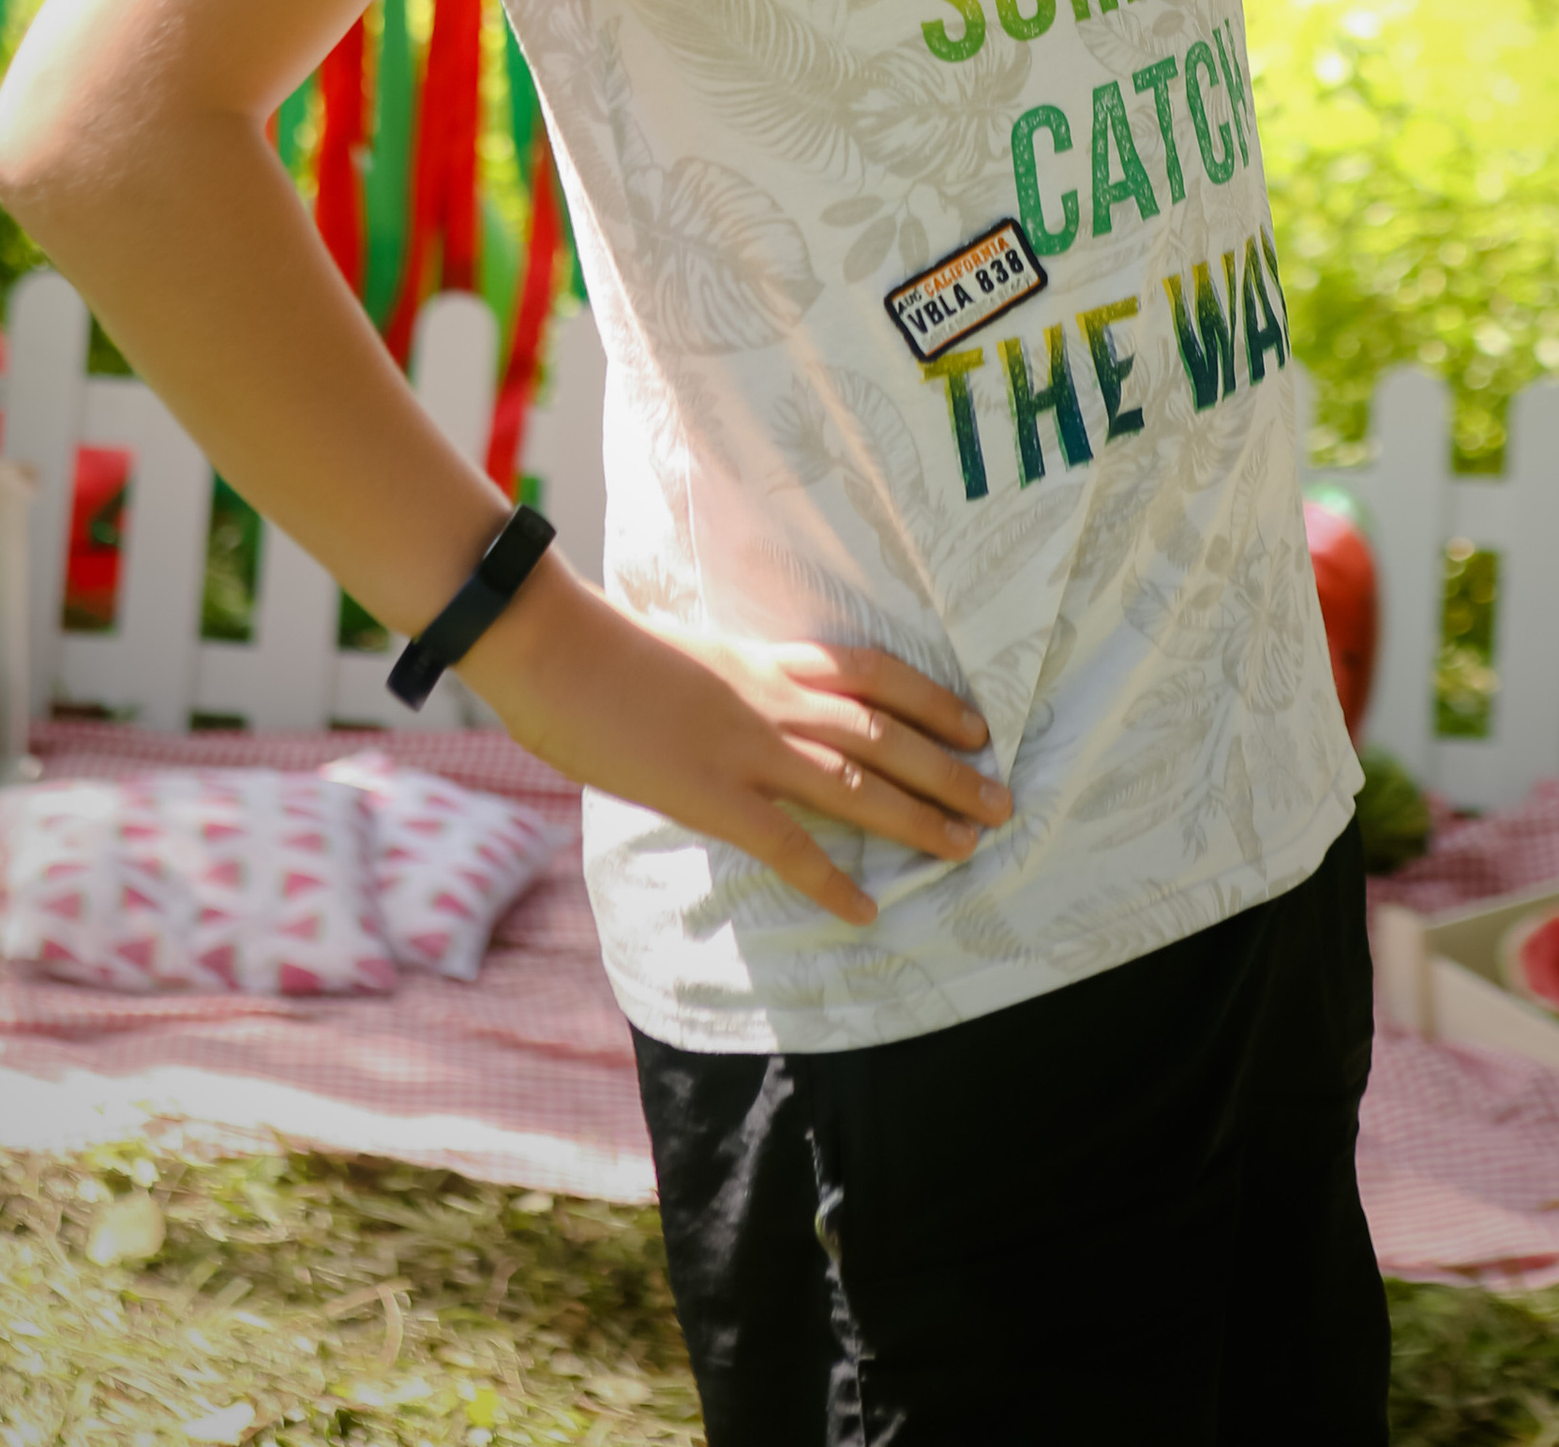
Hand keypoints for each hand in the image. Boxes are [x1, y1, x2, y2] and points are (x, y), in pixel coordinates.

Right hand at [476, 566, 1014, 927]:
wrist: (556, 645)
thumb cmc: (605, 648)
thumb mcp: (687, 654)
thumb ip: (727, 682)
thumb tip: (739, 707)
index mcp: (767, 659)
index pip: (871, 673)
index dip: (931, 699)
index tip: (976, 723)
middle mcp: (774, 698)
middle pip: (884, 734)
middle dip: (949, 768)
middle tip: (1002, 800)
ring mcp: (747, 747)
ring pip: (856, 785)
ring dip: (917, 818)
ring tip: (967, 846)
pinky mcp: (712, 793)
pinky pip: (788, 846)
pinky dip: (831, 881)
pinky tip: (866, 912)